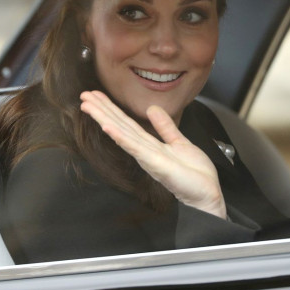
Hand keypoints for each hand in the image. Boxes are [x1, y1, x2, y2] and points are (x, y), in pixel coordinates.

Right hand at [80, 90, 225, 218]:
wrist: (206, 194)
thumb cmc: (195, 175)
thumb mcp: (179, 142)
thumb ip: (165, 127)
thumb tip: (152, 109)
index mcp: (149, 145)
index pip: (126, 123)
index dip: (111, 108)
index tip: (96, 96)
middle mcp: (144, 150)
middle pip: (119, 125)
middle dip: (101, 110)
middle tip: (83, 95)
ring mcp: (147, 157)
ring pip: (121, 133)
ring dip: (103, 118)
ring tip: (87, 105)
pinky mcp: (154, 163)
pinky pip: (134, 147)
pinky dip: (120, 137)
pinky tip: (107, 127)